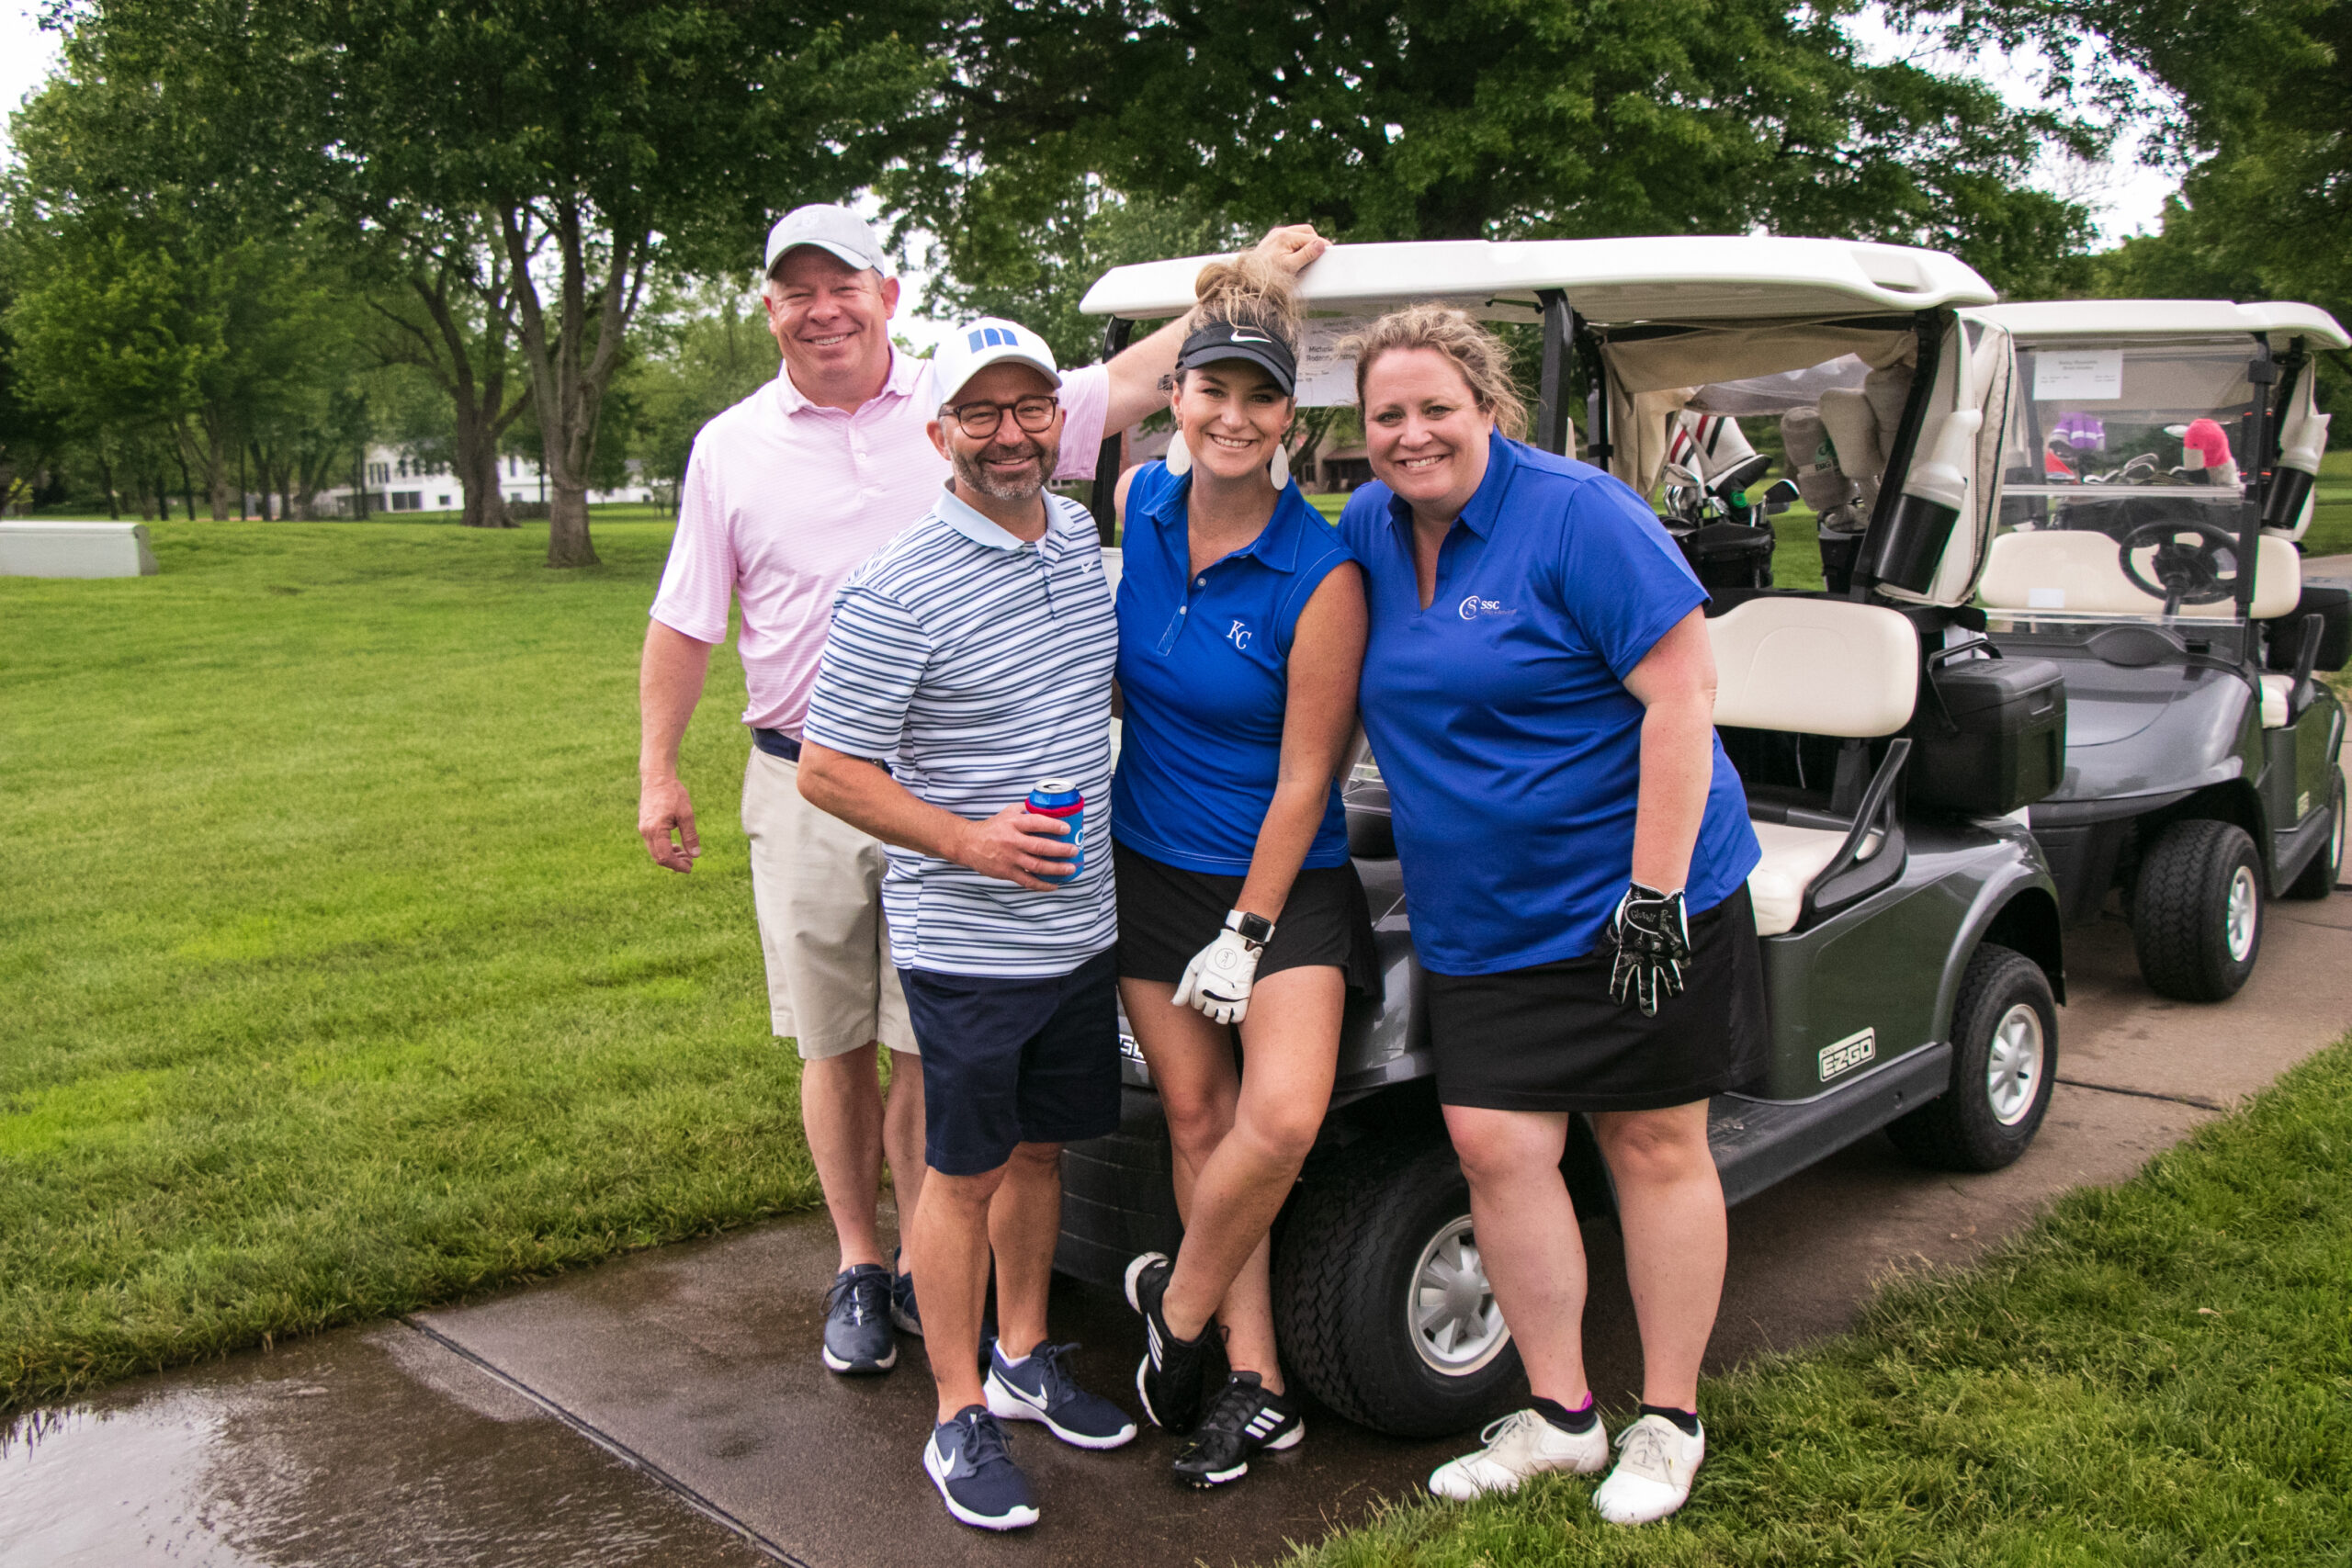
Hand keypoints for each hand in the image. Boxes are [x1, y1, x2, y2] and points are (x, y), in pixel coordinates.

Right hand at [639, 774, 699, 872]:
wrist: (657, 778)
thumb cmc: (673, 793)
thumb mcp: (686, 814)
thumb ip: (690, 835)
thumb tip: (696, 855)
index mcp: (656, 830)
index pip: (665, 856)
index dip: (678, 865)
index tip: (690, 868)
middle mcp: (646, 832)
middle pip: (659, 857)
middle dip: (675, 863)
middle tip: (691, 863)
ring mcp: (643, 829)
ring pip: (655, 852)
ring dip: (670, 857)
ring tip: (686, 855)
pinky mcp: (645, 826)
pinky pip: (653, 844)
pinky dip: (665, 849)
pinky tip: (677, 846)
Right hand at [954, 803, 1077, 889]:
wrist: (968, 844)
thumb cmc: (992, 827)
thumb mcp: (1007, 812)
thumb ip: (1026, 810)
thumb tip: (1049, 809)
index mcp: (1013, 823)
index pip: (1037, 823)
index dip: (1053, 826)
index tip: (1067, 829)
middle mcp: (1012, 841)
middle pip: (1040, 847)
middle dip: (1061, 850)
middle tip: (1074, 851)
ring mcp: (1010, 858)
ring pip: (1037, 866)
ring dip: (1057, 869)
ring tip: (1070, 868)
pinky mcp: (1007, 872)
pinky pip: (1028, 881)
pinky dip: (1043, 885)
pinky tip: (1055, 885)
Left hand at [1173, 920, 1267, 1024]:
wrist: (1239, 944)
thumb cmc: (1214, 954)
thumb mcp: (1195, 966)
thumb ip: (1184, 987)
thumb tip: (1175, 1004)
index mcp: (1200, 988)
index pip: (1195, 1004)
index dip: (1200, 995)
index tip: (1208, 985)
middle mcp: (1213, 995)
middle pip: (1207, 1012)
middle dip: (1210, 1003)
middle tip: (1218, 989)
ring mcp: (1228, 999)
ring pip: (1220, 1019)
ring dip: (1221, 1012)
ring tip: (1225, 1001)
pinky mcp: (1243, 999)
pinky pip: (1237, 1018)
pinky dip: (1235, 1015)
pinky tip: (1235, 1005)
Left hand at [1250, 223, 1328, 277]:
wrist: (1249, 279)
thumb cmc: (1268, 275)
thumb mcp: (1290, 267)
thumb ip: (1306, 255)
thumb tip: (1320, 245)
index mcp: (1285, 237)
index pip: (1311, 237)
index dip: (1322, 245)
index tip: (1330, 251)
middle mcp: (1279, 232)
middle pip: (1306, 231)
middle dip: (1315, 241)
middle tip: (1320, 254)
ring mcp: (1275, 235)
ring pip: (1299, 232)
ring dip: (1306, 241)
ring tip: (1310, 254)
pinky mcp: (1272, 239)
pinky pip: (1290, 237)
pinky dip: (1297, 243)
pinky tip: (1298, 253)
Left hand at [1606, 883, 1690, 1017]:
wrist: (1654, 896)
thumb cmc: (1632, 908)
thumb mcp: (1616, 926)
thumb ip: (1608, 941)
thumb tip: (1597, 954)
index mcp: (1630, 952)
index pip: (1622, 976)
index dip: (1619, 989)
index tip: (1617, 1001)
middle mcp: (1647, 957)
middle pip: (1646, 983)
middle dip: (1647, 999)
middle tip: (1648, 1013)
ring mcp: (1664, 952)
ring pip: (1668, 975)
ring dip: (1671, 986)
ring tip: (1675, 996)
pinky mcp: (1679, 945)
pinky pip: (1683, 957)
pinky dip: (1684, 962)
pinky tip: (1685, 967)